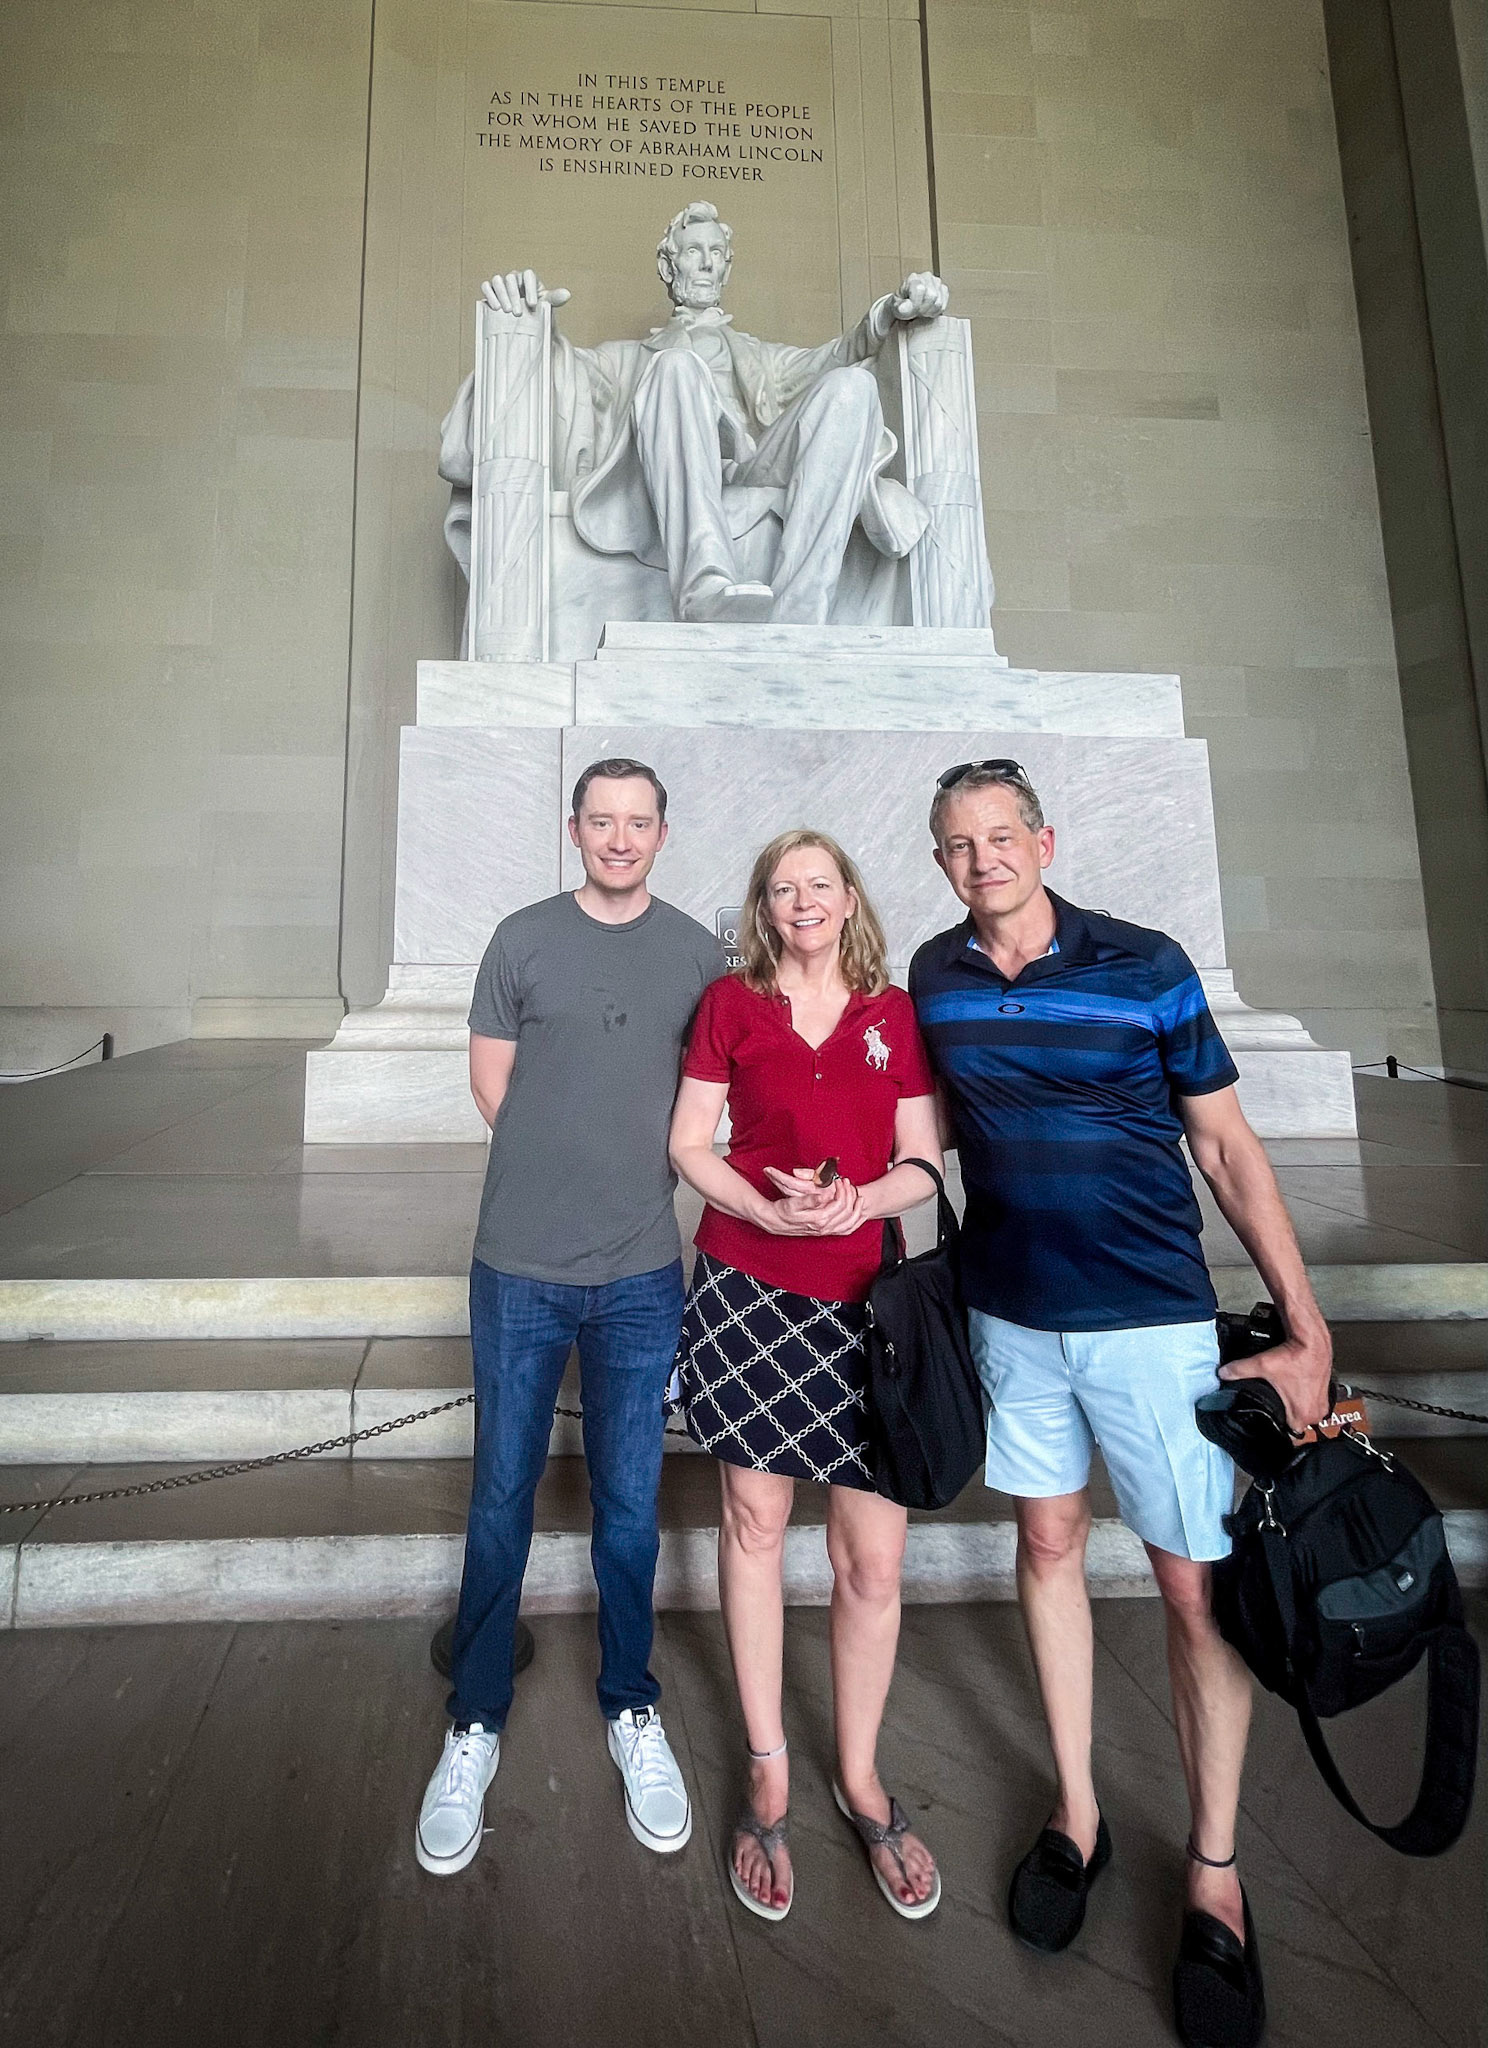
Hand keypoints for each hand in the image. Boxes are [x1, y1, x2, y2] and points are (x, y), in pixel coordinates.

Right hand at [480, 270, 571, 315]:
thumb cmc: (538, 314)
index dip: (530, 288)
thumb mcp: (547, 306)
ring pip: (498, 280)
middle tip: (517, 313)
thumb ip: (555, 299)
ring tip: (507, 311)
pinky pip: (487, 287)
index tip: (533, 305)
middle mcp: (515, 279)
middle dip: (514, 296)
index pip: (528, 275)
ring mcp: (502, 285)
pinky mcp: (491, 292)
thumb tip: (567, 294)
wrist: (527, 327)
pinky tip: (495, 308)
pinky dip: (490, 295)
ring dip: (501, 295)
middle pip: (511, 278)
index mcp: (529, 279)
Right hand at [782, 1177, 865, 1236]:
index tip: (838, 1180)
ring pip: (850, 1224)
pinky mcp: (825, 1231)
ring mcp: (825, 1231)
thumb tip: (822, 1196)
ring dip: (856, 1209)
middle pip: (847, 1212)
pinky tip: (856, 1213)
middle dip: (850, 1195)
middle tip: (846, 1182)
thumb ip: (808, 1200)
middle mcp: (824, 1227)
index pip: (839, 1204)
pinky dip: (854, 1222)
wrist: (775, 1222)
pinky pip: (846, 1230)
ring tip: (858, 1197)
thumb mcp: (793, 1203)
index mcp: (818, 1219)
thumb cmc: (783, 1211)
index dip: (842, 1190)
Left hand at [890, 271, 948, 322]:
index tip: (910, 309)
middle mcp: (926, 277)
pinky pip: (943, 306)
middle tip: (916, 311)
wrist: (907, 306)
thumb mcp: (895, 308)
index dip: (916, 304)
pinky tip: (928, 309)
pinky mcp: (944, 290)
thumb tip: (905, 307)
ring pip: (938, 303)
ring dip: (929, 311)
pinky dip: (935, 311)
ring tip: (921, 310)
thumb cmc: (901, 305)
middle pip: (932, 297)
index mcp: (913, 278)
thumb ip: (900, 308)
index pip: (920, 289)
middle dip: (923, 309)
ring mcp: (936, 282)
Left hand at [1218, 1331, 1333, 1435]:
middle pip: (1293, 1427)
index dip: (1274, 1430)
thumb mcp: (1264, 1365)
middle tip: (1270, 1409)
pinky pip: (1309, 1406)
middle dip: (1281, 1419)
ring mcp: (1321, 1405)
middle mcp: (1315, 1414)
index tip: (1265, 1425)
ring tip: (1280, 1401)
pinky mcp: (1324, 1395)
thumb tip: (1223, 1373)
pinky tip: (1292, 1392)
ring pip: (1302, 1416)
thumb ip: (1240, 1370)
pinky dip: (1301, 1401)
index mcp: (1302, 1414)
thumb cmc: (1297, 1356)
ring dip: (1292, 1411)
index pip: (1287, 1437)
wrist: (1314, 1342)